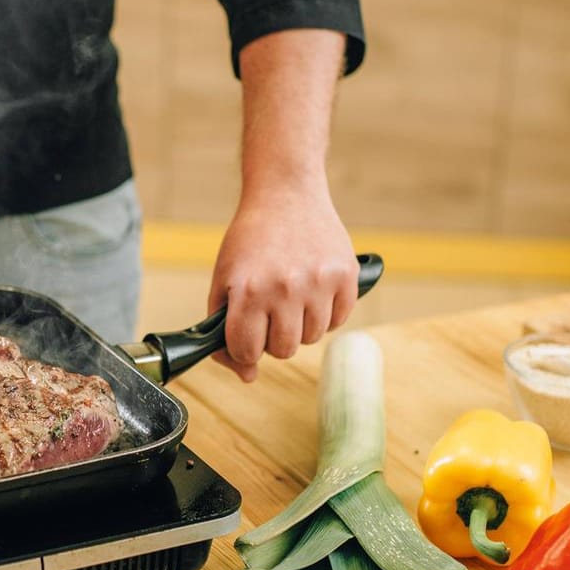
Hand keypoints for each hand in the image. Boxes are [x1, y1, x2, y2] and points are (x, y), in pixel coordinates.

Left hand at [208, 184, 359, 381]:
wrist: (285, 194)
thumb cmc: (250, 241)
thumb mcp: (224, 280)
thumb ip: (224, 331)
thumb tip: (247, 376)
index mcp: (248, 290)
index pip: (246, 352)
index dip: (244, 350)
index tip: (247, 337)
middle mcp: (285, 288)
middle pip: (283, 350)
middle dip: (273, 337)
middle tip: (270, 310)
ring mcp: (318, 282)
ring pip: (312, 338)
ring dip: (300, 325)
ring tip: (292, 295)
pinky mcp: (345, 275)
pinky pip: (338, 320)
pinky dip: (326, 312)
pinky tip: (314, 289)